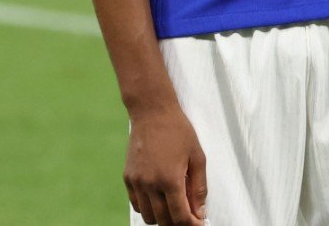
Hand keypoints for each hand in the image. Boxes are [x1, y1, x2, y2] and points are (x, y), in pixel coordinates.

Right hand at [124, 103, 206, 224]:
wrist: (152, 113)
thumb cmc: (179, 132)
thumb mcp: (198, 157)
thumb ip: (199, 187)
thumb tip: (201, 212)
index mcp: (170, 180)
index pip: (180, 216)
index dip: (191, 224)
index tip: (199, 224)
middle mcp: (150, 185)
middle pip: (163, 220)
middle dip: (178, 222)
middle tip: (190, 216)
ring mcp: (136, 182)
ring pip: (147, 216)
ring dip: (162, 217)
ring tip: (175, 207)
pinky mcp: (128, 178)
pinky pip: (136, 204)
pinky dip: (148, 208)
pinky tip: (160, 199)